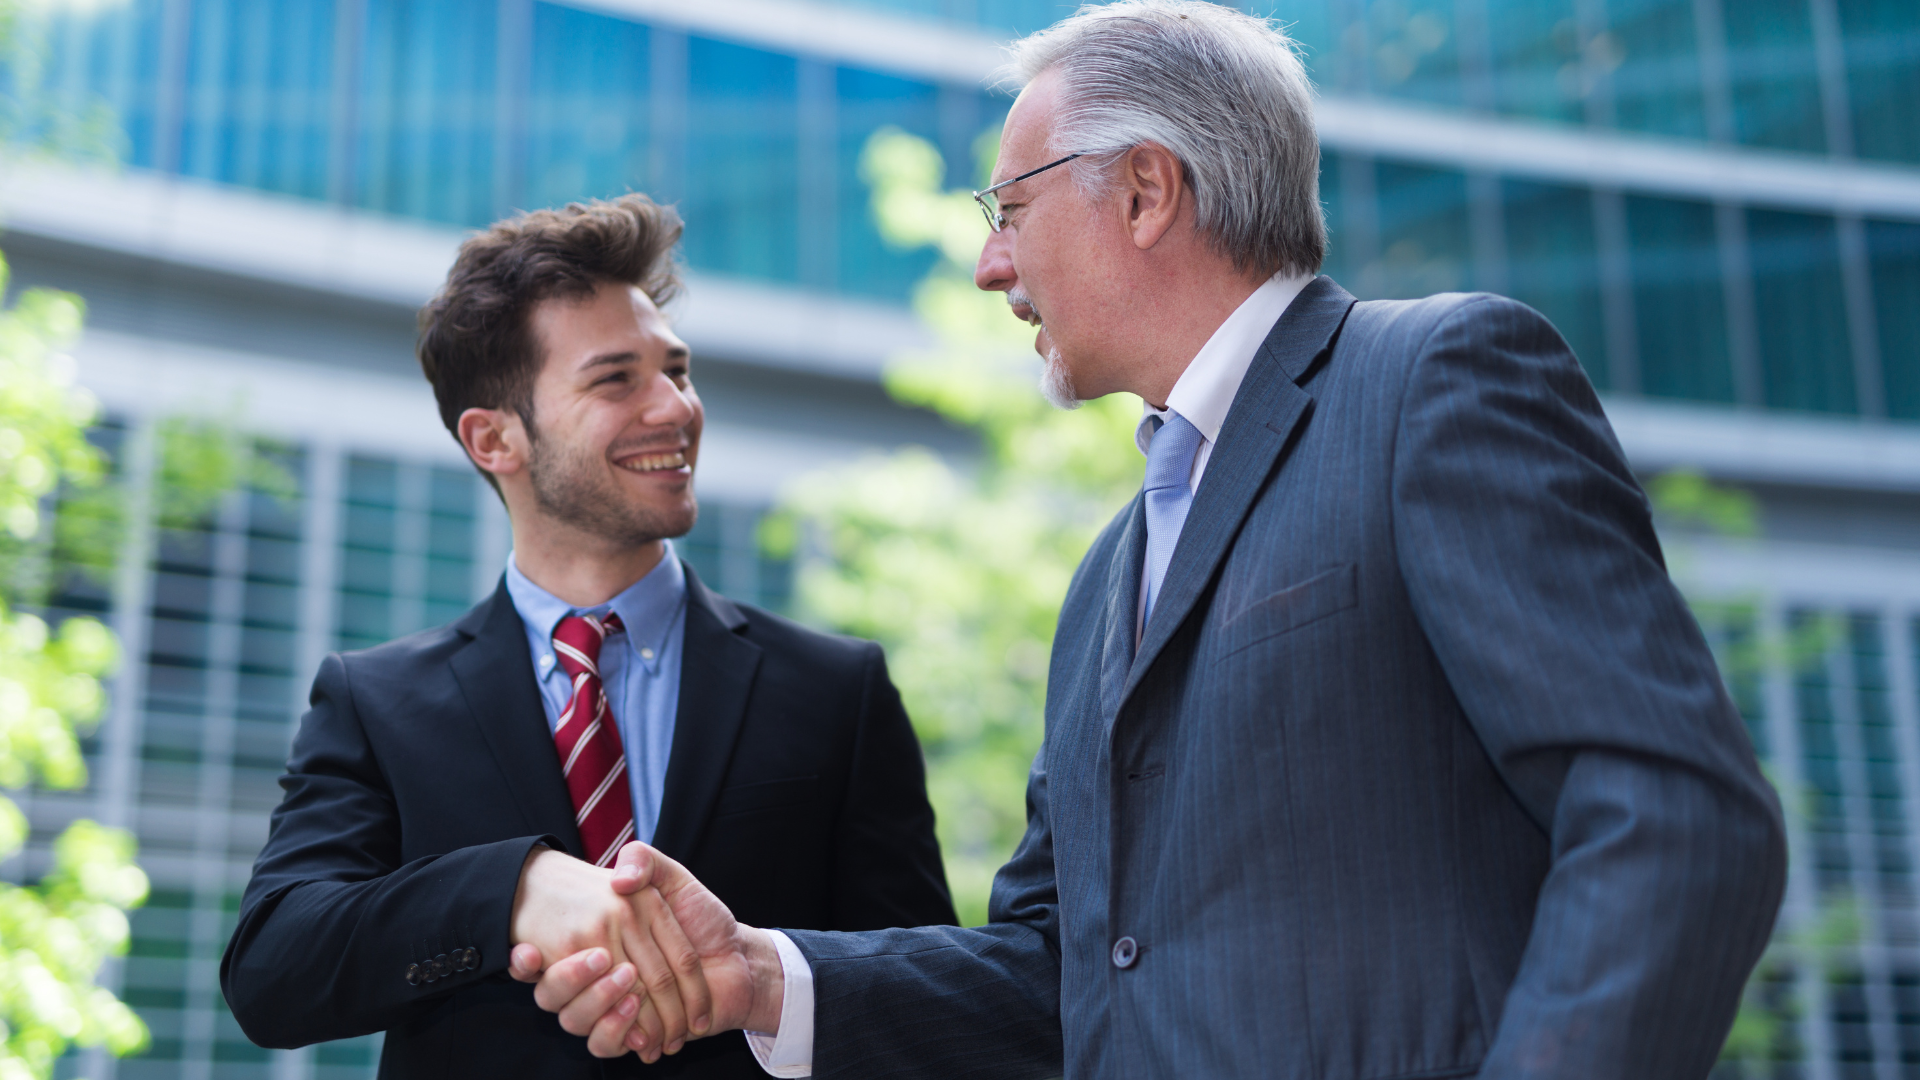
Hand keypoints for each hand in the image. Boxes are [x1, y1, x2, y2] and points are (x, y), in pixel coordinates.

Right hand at [526, 842, 786, 1055]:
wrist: (743, 959)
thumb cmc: (707, 919)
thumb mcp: (674, 878)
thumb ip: (645, 862)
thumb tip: (618, 879)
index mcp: (603, 937)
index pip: (570, 952)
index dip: (557, 955)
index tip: (531, 954)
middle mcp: (601, 972)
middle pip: (566, 990)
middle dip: (587, 984)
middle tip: (610, 965)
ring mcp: (613, 1004)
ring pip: (578, 1020)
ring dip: (601, 1010)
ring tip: (631, 994)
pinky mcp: (630, 1031)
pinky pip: (605, 1044)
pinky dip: (618, 1039)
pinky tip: (641, 1036)